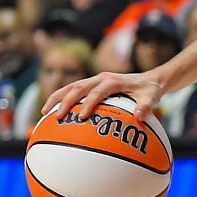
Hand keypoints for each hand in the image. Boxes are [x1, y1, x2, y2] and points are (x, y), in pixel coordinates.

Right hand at [40, 69, 166, 122]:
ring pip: (70, 87)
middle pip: (78, 87)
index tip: (82, 117)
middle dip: (66, 101)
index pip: (98, 91)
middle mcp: (101, 78)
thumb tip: (140, 118)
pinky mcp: (91, 85)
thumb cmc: (150, 92)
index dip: (89, 103)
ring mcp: (95, 80)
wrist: (150, 80)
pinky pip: (72, 91)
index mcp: (113, 81)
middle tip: (57, 117)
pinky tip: (51, 114)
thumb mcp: (152, 99)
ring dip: (56, 98)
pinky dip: (60, 100)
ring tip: (43, 114)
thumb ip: (146, 107)